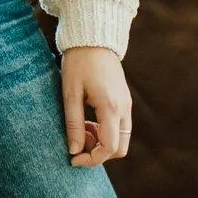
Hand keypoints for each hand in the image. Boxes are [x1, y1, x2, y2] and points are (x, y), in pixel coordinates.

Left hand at [61, 45, 130, 166]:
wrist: (94, 38)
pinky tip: (89, 120)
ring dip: (102, 142)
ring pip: (122, 139)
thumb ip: (74, 124)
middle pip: (120, 148)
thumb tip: (74, 151)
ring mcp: (127, 104)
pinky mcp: (125, 101)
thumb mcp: (70, 94)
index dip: (91, 159)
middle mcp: (124, 108)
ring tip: (82, 128)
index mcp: (111, 107)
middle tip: (78, 141)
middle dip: (99, 153)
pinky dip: (106, 131)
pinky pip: (120, 127)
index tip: (73, 158)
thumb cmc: (79, 63)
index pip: (109, 147)